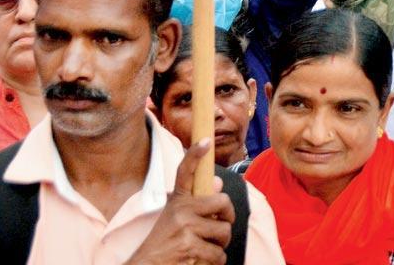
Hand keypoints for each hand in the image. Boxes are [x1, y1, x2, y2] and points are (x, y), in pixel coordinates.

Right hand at [125, 139, 233, 264]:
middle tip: (220, 228)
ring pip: (224, 230)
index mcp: (177, 201)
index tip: (205, 141)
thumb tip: (218, 180)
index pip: (185, 172)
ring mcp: (184, 226)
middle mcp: (180, 209)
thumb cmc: (165, 243)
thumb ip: (199, 202)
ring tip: (206, 248)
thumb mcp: (177, 219)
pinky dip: (215, 261)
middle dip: (228, 219)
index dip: (195, 155)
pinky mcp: (188, 245)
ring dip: (220, 245)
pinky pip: (218, 253)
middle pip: (223, 202)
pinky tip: (202, 260)